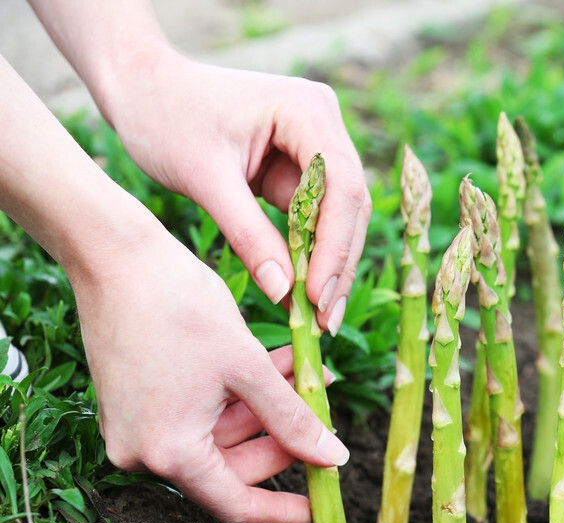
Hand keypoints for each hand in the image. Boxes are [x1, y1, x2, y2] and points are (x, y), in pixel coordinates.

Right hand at [75, 226, 349, 522]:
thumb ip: (292, 419)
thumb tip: (334, 459)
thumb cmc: (179, 306)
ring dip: (267, 408)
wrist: (114, 254)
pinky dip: (238, 395)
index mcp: (168, 452)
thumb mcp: (247, 367)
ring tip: (310, 373)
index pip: (234, 502)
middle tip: (325, 411)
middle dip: (283, 438)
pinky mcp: (135, 401)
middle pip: (230, 466)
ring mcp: (135, 426)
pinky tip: (277, 364)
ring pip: (220, 433)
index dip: (281, 509)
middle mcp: (143, 450)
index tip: (319, 507)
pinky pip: (198, 413)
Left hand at [105, 51, 369, 334]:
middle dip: (338, 262)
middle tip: (326, 319)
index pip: (340, 186)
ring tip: (317, 316)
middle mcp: (323, 122)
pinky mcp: (301, 164)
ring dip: (328, 263)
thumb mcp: (205, 179)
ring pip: (339, 214)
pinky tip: (302, 292)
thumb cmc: (164, 118)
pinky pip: (315, 215)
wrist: (140, 88)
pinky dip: (309, 251)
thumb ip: (248, 235)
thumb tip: (284, 293)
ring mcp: (316, 142)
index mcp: (306, 110)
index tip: (318, 296)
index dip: (335, 246)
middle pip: (350, 203)